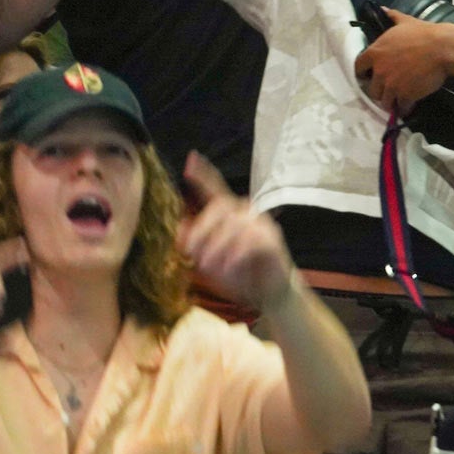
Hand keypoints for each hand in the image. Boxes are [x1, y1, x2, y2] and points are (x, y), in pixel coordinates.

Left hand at [179, 153, 295, 310]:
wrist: (267, 296)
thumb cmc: (236, 274)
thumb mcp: (208, 261)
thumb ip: (194, 243)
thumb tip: (180, 227)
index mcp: (228, 213)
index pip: (215, 188)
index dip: (203, 173)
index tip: (190, 158)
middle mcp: (245, 212)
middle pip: (218, 206)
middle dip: (201, 230)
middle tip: (192, 254)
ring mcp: (260, 224)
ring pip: (233, 225)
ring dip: (217, 247)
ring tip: (209, 265)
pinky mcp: (272, 239)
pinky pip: (251, 240)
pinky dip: (236, 254)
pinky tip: (230, 265)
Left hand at [354, 9, 453, 114]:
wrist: (442, 49)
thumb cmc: (423, 33)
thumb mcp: (405, 22)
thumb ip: (392, 17)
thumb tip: (383, 9)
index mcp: (375, 52)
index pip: (358, 67)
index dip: (362, 73)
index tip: (366, 77)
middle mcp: (379, 70)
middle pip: (371, 88)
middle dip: (377, 91)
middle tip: (385, 91)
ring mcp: (391, 84)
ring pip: (383, 100)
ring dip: (389, 102)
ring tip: (395, 102)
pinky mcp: (405, 95)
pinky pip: (400, 107)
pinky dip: (403, 109)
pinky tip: (407, 108)